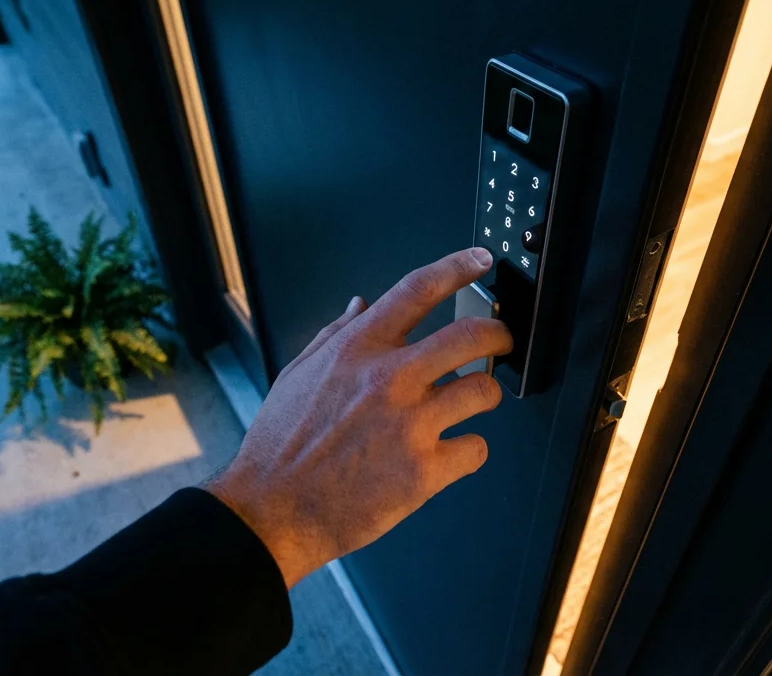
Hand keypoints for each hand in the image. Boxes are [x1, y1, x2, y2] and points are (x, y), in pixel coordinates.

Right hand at [205, 247, 512, 586]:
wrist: (271, 511)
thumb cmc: (280, 447)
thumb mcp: (298, 375)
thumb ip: (335, 335)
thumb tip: (361, 304)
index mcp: (356, 351)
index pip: (417, 290)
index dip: (457, 267)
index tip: (480, 260)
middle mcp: (388, 380)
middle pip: (472, 335)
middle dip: (498, 334)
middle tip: (500, 341)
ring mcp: (410, 426)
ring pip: (484, 391)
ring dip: (484, 395)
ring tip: (470, 404)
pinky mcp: (424, 472)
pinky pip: (477, 448)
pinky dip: (469, 451)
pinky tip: (451, 452)